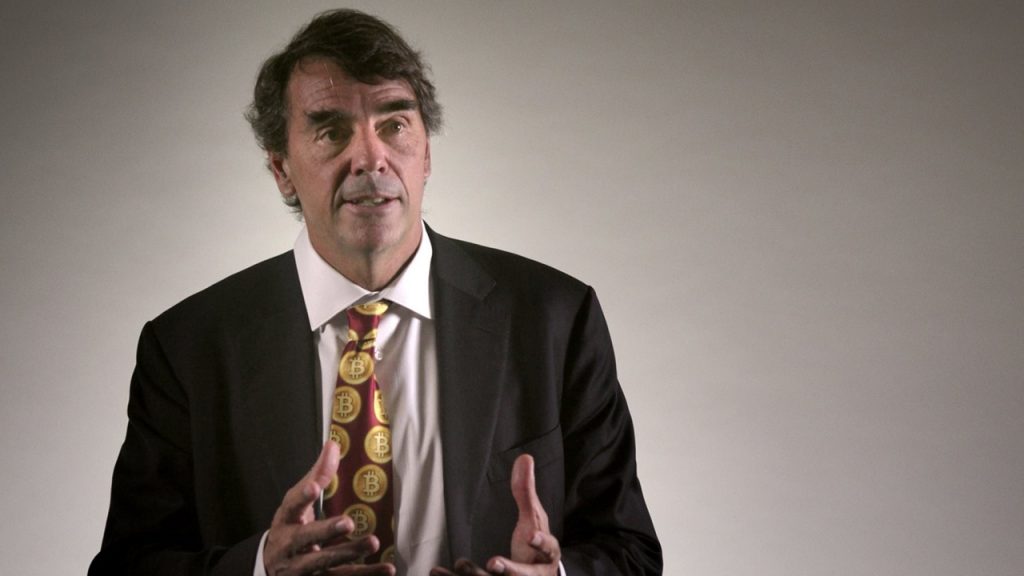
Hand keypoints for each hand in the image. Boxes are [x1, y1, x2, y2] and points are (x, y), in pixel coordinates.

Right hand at [264, 441, 395, 575]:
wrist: (271, 567)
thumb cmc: (290, 527)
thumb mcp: (297, 503)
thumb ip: (317, 475)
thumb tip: (334, 445)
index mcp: (287, 521)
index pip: (292, 506)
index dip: (302, 497)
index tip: (314, 488)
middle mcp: (291, 547)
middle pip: (307, 539)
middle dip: (327, 531)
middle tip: (348, 522)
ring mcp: (304, 569)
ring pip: (326, 564)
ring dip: (350, 555)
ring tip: (373, 542)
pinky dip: (366, 575)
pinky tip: (387, 568)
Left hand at [431, 454, 559, 575]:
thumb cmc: (534, 548)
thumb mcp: (533, 519)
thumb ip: (526, 492)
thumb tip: (524, 457)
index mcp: (545, 555)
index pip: (547, 549)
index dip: (540, 543)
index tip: (531, 536)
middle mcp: (531, 574)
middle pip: (521, 575)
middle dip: (508, 570)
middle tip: (493, 563)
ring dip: (476, 575)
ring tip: (461, 563)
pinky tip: (437, 570)